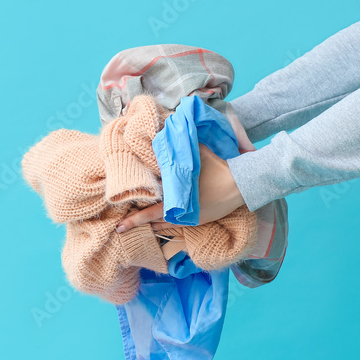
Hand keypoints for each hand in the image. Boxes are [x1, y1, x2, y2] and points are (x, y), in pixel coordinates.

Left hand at [115, 143, 246, 232]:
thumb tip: (164, 131)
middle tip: (119, 228)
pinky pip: (176, 225)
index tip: (118, 227)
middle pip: (153, 222)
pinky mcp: (198, 221)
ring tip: (132, 226)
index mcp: (176, 199)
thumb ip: (179, 147)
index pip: (149, 213)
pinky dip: (164, 224)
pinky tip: (154, 226)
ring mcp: (189, 219)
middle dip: (136, 224)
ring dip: (150, 224)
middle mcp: (180, 213)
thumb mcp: (196, 154)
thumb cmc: (218, 168)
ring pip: (163, 225)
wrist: (241, 185)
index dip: (134, 220)